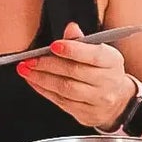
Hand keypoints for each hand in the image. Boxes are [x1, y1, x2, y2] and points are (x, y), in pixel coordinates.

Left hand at [19, 22, 136, 128]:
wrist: (116, 99)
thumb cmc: (101, 69)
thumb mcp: (96, 51)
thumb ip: (81, 40)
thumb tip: (71, 28)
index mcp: (111, 61)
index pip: (93, 55)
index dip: (72, 50)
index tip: (53, 46)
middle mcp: (108, 81)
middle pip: (75, 72)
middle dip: (48, 64)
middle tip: (30, 60)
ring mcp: (99, 100)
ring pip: (66, 89)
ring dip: (42, 78)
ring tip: (25, 70)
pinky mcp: (88, 113)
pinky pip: (62, 102)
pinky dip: (44, 90)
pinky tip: (33, 81)